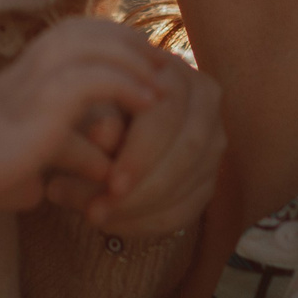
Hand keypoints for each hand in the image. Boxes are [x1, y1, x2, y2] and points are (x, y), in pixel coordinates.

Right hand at [0, 18, 166, 220]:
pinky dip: (123, 85)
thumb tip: (37, 194)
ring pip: (92, 47)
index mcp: (12, 78)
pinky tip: (146, 103)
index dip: (109, 47)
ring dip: (133, 61)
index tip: (143, 69)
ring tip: (162, 84)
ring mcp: (25, 85)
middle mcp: (21, 72)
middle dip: (129, 45)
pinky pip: (89, 81)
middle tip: (164, 65)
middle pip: (86, 33)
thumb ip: (20, 175)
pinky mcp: (30, 108)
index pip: (70, 40)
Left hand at [48, 52, 222, 237]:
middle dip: (143, 189)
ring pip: (191, 185)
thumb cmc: (88, 104)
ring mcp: (212, 141)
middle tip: (97, 212)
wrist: (97, 119)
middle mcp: (205, 102)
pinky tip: (111, 224)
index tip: (111, 185)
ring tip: (93, 217)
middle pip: (188, 151)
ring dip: (140, 210)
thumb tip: (103, 135)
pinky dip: (148, 223)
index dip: (143, 153)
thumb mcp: (85, 106)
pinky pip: (187, 208)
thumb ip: (95, 116)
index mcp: (174, 73)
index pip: (170, 113)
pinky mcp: (208, 175)